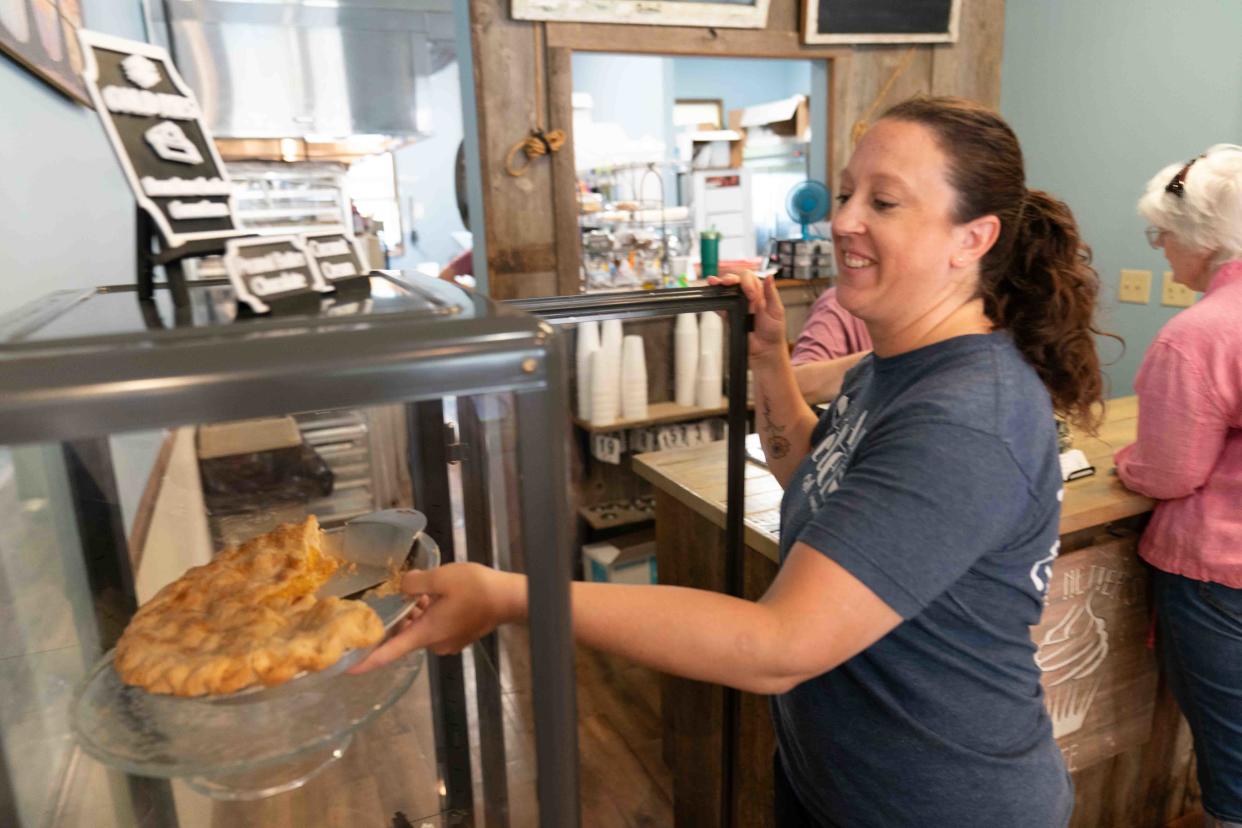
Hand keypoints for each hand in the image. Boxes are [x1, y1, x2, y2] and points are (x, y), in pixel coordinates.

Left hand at [348, 563, 524, 672]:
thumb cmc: (477, 589)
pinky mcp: (458, 637)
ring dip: (417, 613)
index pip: (389, 653)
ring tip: (425, 590)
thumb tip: (402, 587)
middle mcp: (435, 643)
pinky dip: (430, 615)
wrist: (510, 598)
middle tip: (398, 595)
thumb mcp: (441, 577)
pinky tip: (437, 597)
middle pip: (405, 636)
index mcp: (426, 633)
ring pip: (421, 629)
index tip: (346, 669)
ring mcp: (448, 642)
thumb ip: (415, 582)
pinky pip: (434, 628)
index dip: (366, 662)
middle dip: (399, 617)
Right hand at [708, 271, 786, 365]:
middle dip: (729, 278)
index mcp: (760, 292)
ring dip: (719, 284)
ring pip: (726, 290)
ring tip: (714, 282)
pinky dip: (715, 300)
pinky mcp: (730, 316)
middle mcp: (747, 296)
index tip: (750, 295)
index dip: (747, 282)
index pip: (750, 278)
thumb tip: (770, 276)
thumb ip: (771, 293)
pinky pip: (721, 306)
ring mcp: (737, 305)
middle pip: (736, 281)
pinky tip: (711, 295)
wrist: (764, 350)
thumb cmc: (773, 332)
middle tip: (726, 283)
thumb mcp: (777, 311)